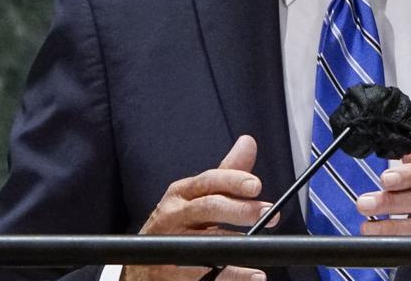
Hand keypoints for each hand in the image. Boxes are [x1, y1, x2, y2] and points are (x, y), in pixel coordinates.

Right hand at [127, 135, 276, 280]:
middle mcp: (173, 216)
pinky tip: (250, 274)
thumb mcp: (196, 195)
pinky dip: (229, 275)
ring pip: (205, 242)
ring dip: (235, 246)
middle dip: (239, 210)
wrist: (143, 265)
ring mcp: (171, 245)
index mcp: (181, 193)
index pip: (208, 181)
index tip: (256, 185)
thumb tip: (248, 143)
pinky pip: (203, 273)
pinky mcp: (172, 272)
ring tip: (259, 248)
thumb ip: (226, 173)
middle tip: (267, 213)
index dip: (232, 181)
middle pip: (207, 208)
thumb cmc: (176, 224)